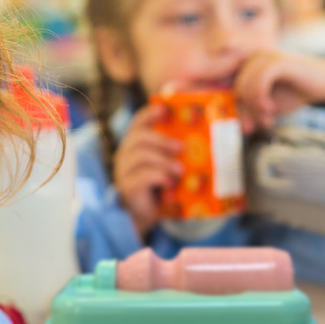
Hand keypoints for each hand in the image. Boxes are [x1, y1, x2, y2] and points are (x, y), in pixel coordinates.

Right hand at [114, 103, 182, 236]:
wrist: (144, 214)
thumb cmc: (158, 186)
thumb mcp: (166, 166)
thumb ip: (174, 154)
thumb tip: (200, 144)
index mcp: (134, 144)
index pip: (138, 122)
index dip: (150, 113)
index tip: (165, 109)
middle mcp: (125, 154)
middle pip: (139, 137)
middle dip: (162, 139)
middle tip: (181, 147)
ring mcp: (124, 171)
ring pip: (140, 156)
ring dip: (163, 160)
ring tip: (179, 169)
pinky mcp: (127, 187)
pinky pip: (142, 176)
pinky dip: (159, 177)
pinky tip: (171, 183)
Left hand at [234, 51, 324, 132]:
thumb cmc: (294, 93)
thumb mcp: (268, 106)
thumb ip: (252, 112)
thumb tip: (241, 128)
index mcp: (246, 66)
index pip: (232, 91)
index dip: (238, 111)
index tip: (248, 129)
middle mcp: (252, 59)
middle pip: (237, 90)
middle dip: (248, 112)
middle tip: (263, 124)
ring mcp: (263, 58)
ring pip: (245, 87)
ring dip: (255, 108)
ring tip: (268, 118)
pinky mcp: (275, 61)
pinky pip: (258, 83)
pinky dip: (260, 99)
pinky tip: (270, 108)